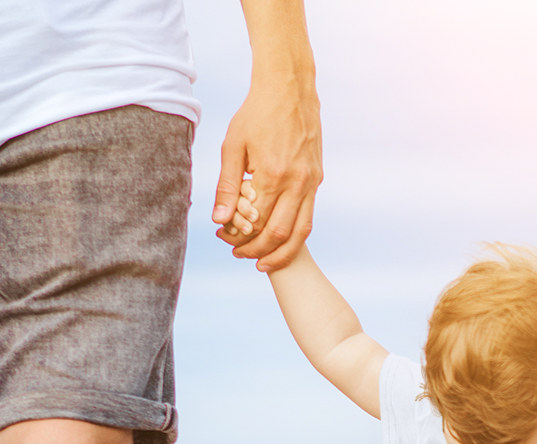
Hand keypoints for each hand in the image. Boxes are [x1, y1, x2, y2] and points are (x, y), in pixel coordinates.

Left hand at [213, 72, 322, 271]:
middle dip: (258, 252)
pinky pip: (307, 218)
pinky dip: (293, 236)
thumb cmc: (256, 114)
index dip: (239, 238)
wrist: (290, 89)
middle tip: (240, 255)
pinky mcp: (317, 181)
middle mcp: (296, 184)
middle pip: (278, 235)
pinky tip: (279, 240)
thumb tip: (220, 220)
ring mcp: (310, 184)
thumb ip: (227, 185)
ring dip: (281, 254)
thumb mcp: (233, 146)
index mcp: (272, 175)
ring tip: (263, 262)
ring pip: (299, 234)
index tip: (224, 238)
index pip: (256, 223)